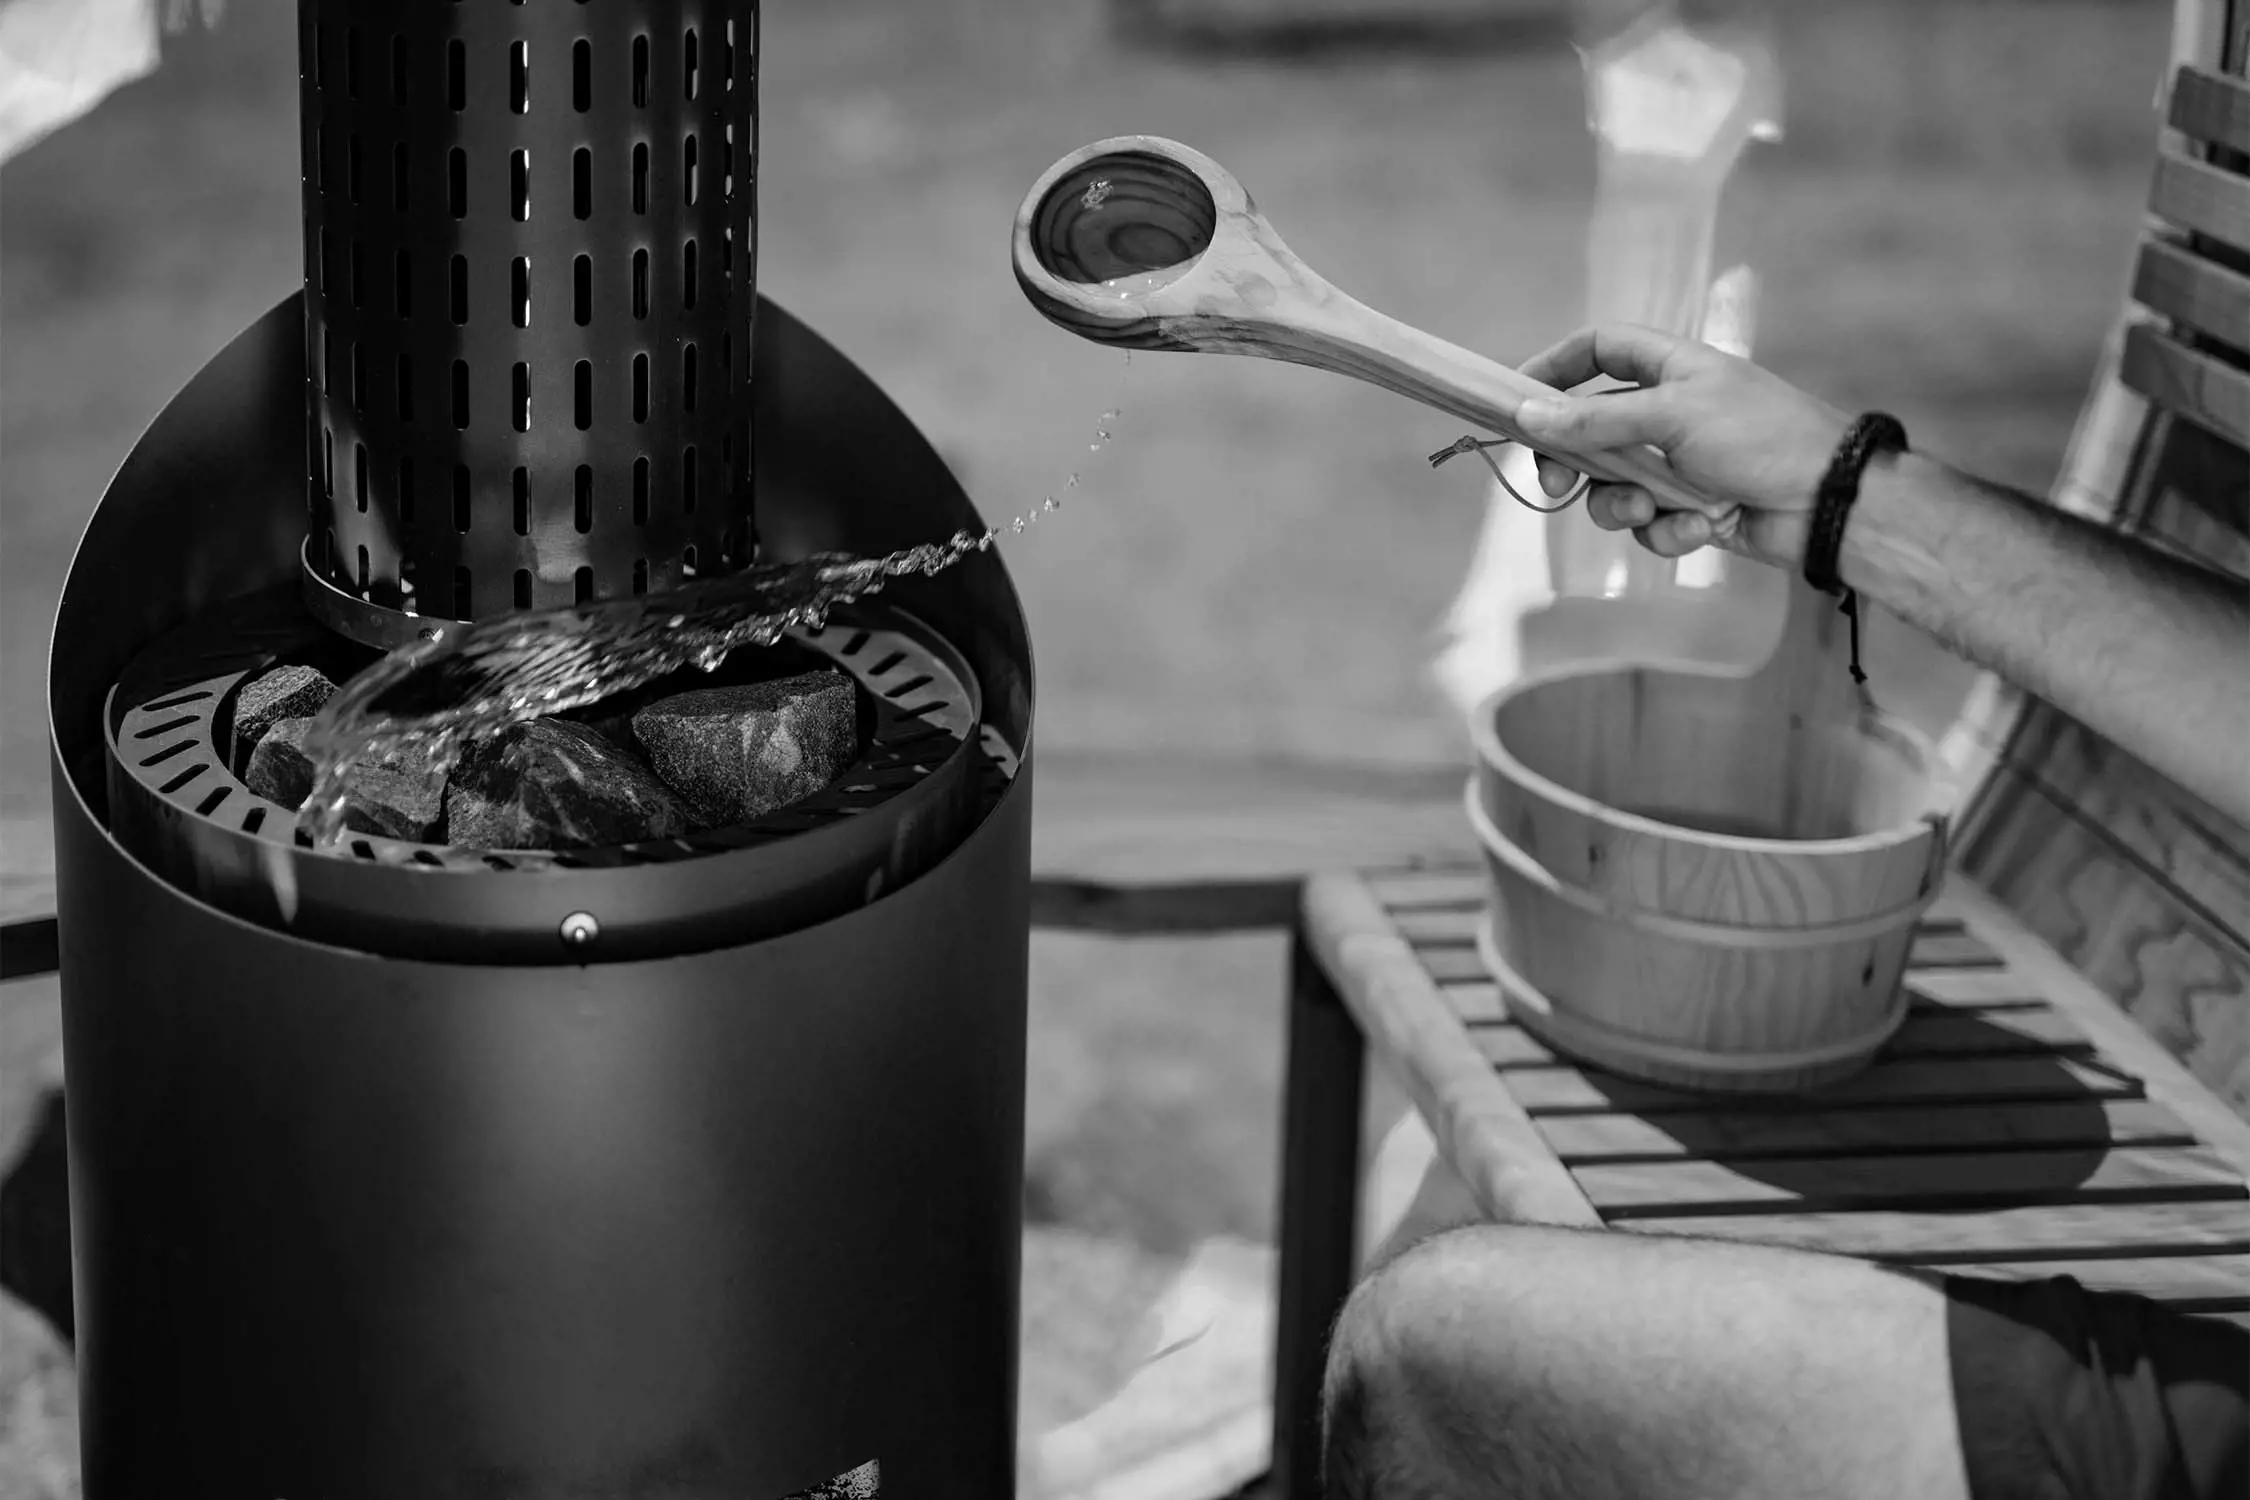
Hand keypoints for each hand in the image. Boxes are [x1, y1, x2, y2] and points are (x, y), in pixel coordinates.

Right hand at [1510, 323, 1850, 570]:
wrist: (1828, 502)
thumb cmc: (1761, 436)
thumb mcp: (1672, 416)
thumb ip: (1596, 420)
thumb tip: (1527, 414)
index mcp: (1668, 368)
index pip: (1597, 350)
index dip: (1554, 367)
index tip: (1516, 399)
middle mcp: (1666, 412)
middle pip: (1588, 430)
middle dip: (1572, 462)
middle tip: (1554, 486)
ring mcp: (1675, 463)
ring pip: (1612, 488)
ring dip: (1625, 505)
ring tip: (1655, 511)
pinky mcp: (1688, 509)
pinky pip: (1649, 524)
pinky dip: (1669, 530)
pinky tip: (1703, 526)